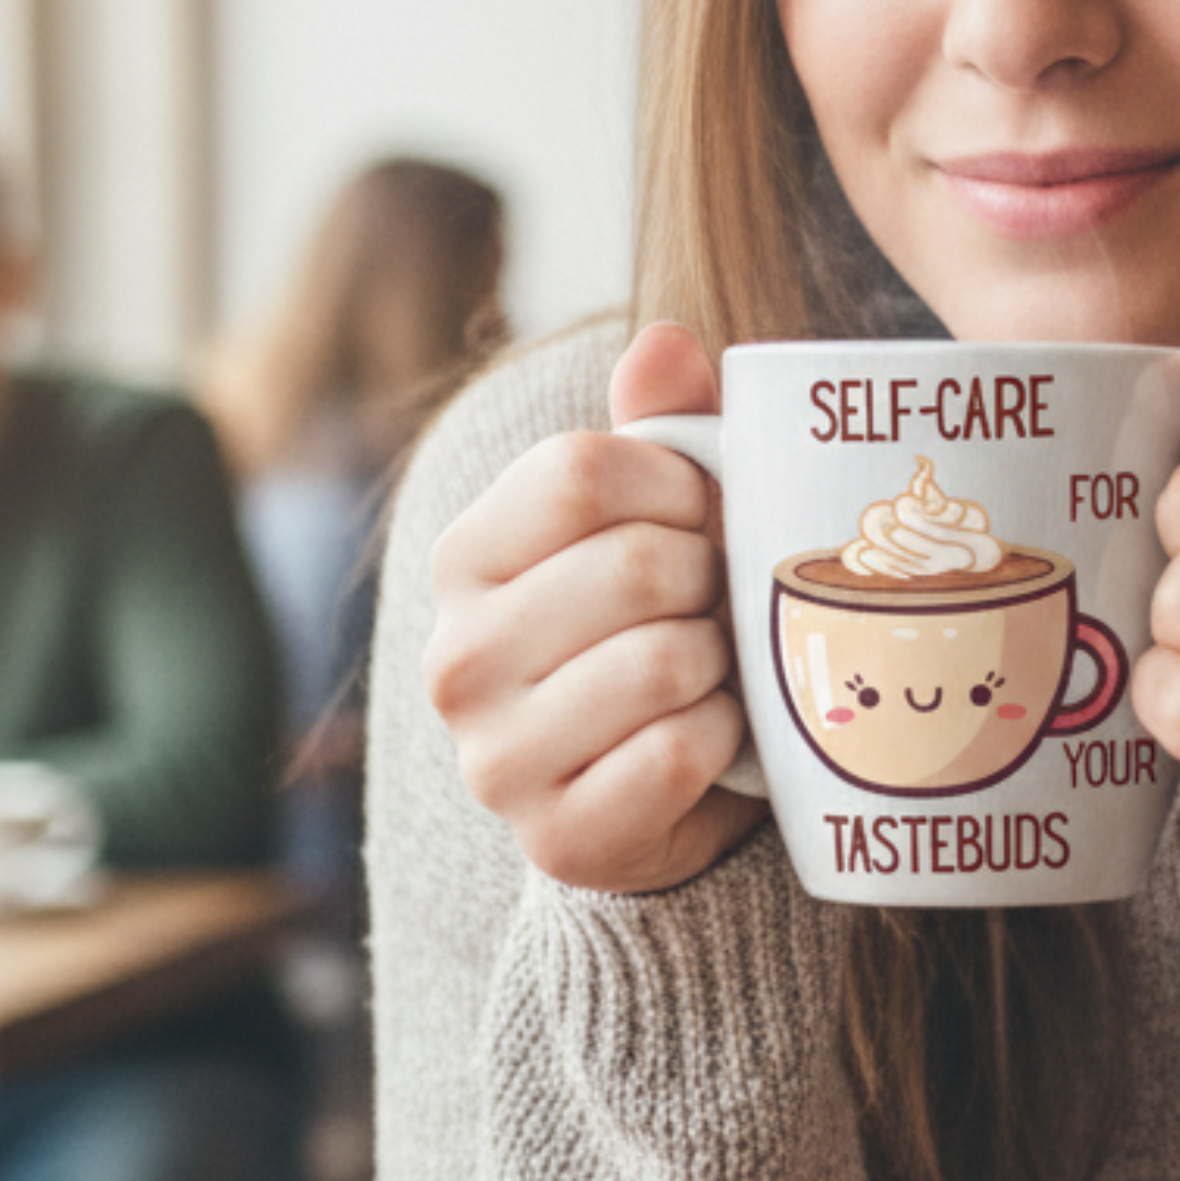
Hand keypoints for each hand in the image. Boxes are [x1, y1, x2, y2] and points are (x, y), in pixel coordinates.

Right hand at [422, 322, 767, 893]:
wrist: (657, 796)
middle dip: (709, 580)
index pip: (578, 472)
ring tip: (711, 672)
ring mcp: (496, 759)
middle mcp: (455, 659)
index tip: (701, 515)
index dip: (676, 484)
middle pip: (634, 565)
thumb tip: (664, 341)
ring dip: (722, 663)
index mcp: (464, 559)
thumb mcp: (656, 521)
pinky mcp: (559, 838)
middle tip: (715, 606)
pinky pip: (682, 753)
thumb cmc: (658, 629)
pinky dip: (724, 739)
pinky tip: (709, 742)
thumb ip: (660, 429)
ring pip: (664, 661)